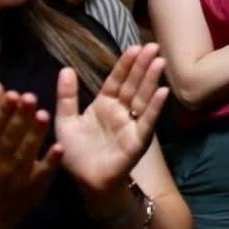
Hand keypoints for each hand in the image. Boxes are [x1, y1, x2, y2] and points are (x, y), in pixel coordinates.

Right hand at [0, 84, 61, 226]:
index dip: (2, 110)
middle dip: (20, 117)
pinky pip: (43, 173)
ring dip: (34, 135)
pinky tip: (60, 147)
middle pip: (10, 137)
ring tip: (44, 115)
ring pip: (26, 152)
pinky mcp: (34, 186)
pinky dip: (50, 161)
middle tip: (31, 97)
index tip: (13, 93)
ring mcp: (16, 174)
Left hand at [55, 45, 168, 199]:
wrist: (85, 182)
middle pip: (133, 84)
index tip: (133, 47)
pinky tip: (162, 92)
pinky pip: (147, 121)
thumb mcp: (65, 122)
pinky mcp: (138, 140)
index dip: (125, 64)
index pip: (116, 80)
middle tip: (152, 46)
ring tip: (159, 62)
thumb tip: (66, 68)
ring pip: (143, 98)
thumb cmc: (76, 154)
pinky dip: (155, 107)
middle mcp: (121, 111)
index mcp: (104, 104)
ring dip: (152, 80)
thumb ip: (66, 97)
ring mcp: (131, 124)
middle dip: (143, 66)